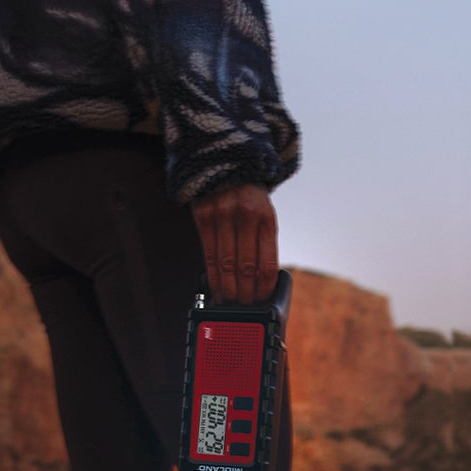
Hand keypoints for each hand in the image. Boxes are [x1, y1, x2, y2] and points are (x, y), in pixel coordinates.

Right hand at [191, 183, 277, 303]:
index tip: (262, 300)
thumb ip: (263, 243)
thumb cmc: (249, 197)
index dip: (264, 287)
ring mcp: (222, 216)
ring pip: (226, 264)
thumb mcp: (264, 214)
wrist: (225, 164)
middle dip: (246, 293)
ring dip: (228, 289)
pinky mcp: (203, 217)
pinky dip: (213, 277)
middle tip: (246, 306)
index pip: (267, 263)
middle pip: (246, 267)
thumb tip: (262, 282)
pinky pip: (208, 255)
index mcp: (266, 218)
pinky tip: (216, 289)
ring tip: (231, 302)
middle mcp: (245, 216)